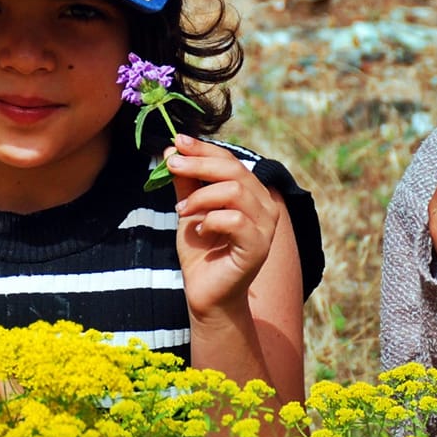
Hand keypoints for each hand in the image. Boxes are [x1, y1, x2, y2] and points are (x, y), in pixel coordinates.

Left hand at [167, 134, 281, 318]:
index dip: (204, 148)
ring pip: (235, 191)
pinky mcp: (258, 247)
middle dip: (199, 164)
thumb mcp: (189, 211)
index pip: (231, 160)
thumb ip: (185, 183)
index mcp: (252, 194)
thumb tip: (172, 151)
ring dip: (201, 196)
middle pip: (234, 170)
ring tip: (182, 210)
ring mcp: (265, 227)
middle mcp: (265, 206)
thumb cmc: (201, 254)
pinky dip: (210, 220)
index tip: (178, 141)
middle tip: (171, 165)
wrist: (206, 294)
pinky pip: (235, 220)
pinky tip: (199, 231)